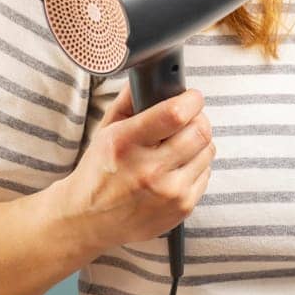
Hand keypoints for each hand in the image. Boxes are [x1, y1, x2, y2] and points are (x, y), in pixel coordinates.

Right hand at [54, 83, 214, 249]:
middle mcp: (147, 170)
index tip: (191, 97)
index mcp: (125, 143)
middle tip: (189, 119)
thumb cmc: (98, 171)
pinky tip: (178, 168)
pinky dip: (197, 166)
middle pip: (200, 132)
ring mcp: (167, 192)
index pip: (175, 114)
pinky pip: (207, 174)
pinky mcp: (181, 208)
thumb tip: (151, 73)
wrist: (86, 221)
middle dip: (199, 119)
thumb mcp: (105, 131)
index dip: (191, 100)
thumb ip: (130, 100)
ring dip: (199, 143)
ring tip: (181, 145)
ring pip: (208, 151)